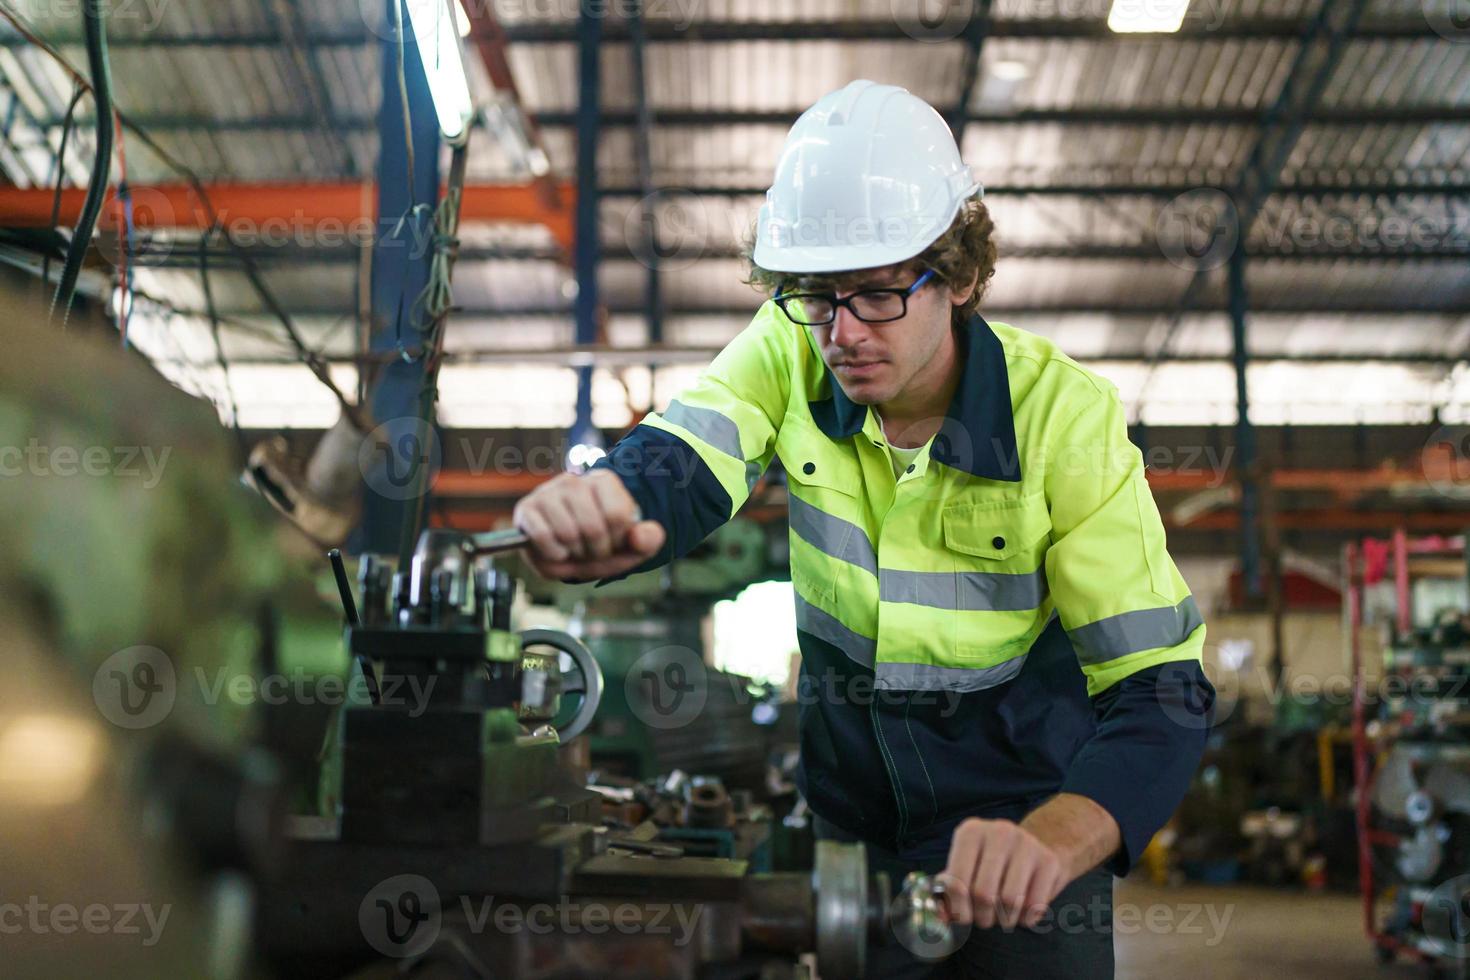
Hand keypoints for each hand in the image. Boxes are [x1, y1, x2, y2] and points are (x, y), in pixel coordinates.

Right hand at [512, 470, 665, 581]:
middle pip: (593, 527)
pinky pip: (542, 536)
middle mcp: (574, 481)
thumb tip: (639, 537)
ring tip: (575, 550)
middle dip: (596, 552)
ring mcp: (547, 493)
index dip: (617, 541)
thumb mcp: (631, 545)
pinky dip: (553, 553)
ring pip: (567, 532)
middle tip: (593, 552)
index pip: (618, 515)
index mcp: (603, 481)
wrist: (567, 549)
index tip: (613, 542)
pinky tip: (557, 551)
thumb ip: (647, 540)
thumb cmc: (601, 543)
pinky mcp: (526, 509)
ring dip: (575, 554)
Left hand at [941, 818, 1066, 930]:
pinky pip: (1034, 905)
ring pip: (1010, 901)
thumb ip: (950, 891)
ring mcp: (1027, 844)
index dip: (958, 910)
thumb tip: (941, 915)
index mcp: (970, 832)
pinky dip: (1026, 918)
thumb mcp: (967, 867)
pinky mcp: (1049, 860)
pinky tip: (1022, 911)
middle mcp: (999, 832)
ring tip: (1003, 915)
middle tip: (985, 919)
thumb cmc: (993, 862)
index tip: (964, 918)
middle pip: (983, 894)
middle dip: (982, 917)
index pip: (957, 882)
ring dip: (1004, 920)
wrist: (1040, 845)